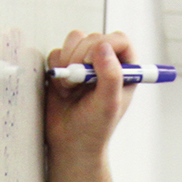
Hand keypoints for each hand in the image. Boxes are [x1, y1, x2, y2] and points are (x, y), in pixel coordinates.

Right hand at [45, 30, 137, 161]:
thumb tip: (102, 47)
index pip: (119, 40)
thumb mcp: (109, 104)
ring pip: (74, 41)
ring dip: (68, 62)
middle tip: (78, 82)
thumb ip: (111, 76)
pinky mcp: (65, 67)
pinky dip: (56, 69)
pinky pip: (57, 53)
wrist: (71, 143)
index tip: (91, 61)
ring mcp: (84, 64)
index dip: (104, 44)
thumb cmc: (94, 128)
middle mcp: (105, 63)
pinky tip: (62, 90)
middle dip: (81, 56)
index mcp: (125, 70)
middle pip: (93, 38)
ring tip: (71, 88)